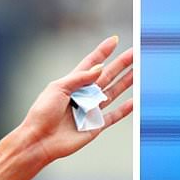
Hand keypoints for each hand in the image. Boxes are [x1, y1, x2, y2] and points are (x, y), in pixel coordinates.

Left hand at [13, 37, 134, 165]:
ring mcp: (91, 110)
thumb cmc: (42, 112)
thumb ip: (80, 78)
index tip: (115, 40)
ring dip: (126, 82)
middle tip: (135, 53)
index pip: (91, 63)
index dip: (103, 52)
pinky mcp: (96, 125)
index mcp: (73, 83)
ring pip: (114, 92)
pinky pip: (114, 116)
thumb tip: (101, 68)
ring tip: (139, 71)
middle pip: (107, 75)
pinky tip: (135, 100)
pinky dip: (125, 109)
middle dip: (122, 64)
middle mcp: (84, 95)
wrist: (40, 140)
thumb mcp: (58, 88)